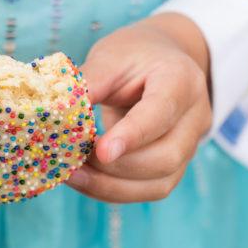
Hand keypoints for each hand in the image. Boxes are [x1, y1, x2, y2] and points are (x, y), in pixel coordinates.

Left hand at [68, 13, 211, 202]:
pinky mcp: (175, 167)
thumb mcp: (109, 57)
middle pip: (166, 157)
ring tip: (71, 174)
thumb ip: (87, 86)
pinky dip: (113, 191)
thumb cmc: (133, 57)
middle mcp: (194, 117)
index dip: (132, 135)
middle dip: (115, 167)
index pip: (161, 112)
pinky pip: (147, 191)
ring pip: (158, 184)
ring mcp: (189, 146)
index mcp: (181, 80)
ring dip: (110, 186)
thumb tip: (53, 117)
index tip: (100, 152)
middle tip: (71, 161)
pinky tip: (85, 180)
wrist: (161, 62)